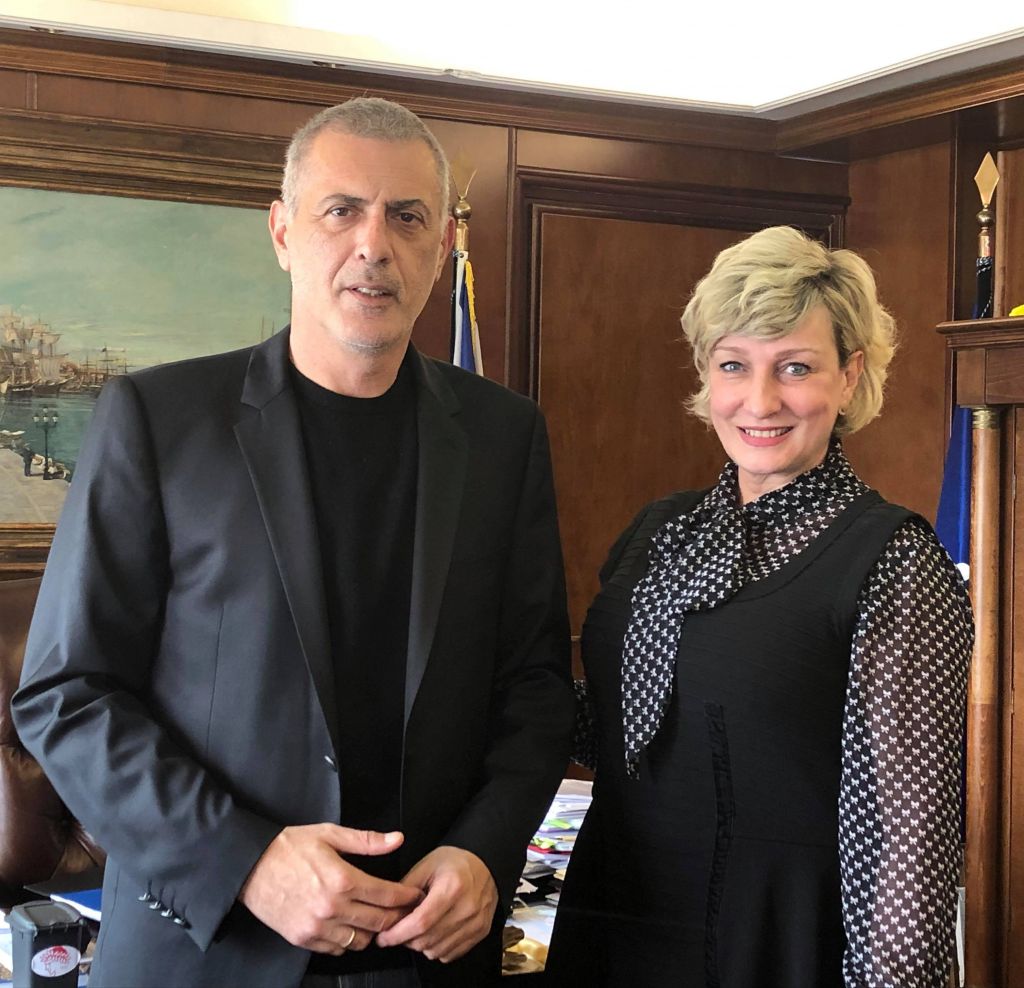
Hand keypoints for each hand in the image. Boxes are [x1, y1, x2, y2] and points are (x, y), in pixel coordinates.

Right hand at [239, 824, 422, 953]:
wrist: (250, 866)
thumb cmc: (289, 847)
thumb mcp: (330, 834)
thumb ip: (366, 840)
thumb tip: (397, 839)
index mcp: (342, 879)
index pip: (387, 896)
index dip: (406, 897)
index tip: (415, 895)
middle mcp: (332, 907)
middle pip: (379, 922)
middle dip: (397, 917)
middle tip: (405, 911)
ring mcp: (317, 927)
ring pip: (360, 941)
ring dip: (372, 931)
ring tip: (376, 918)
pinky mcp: (303, 939)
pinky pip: (337, 948)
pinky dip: (348, 940)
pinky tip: (350, 925)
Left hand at [375, 846, 498, 962]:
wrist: (486, 863)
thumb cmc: (455, 862)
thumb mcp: (426, 864)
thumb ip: (406, 888)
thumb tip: (388, 913)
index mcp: (452, 888)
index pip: (421, 922)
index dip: (398, 933)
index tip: (383, 937)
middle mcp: (467, 908)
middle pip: (427, 940)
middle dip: (406, 940)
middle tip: (399, 930)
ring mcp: (476, 923)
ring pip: (437, 951)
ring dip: (421, 945)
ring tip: (417, 929)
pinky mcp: (480, 933)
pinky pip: (451, 954)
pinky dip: (437, 949)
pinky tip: (434, 933)